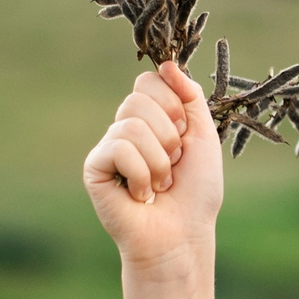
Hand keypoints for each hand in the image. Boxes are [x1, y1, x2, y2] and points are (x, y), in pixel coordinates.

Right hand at [83, 60, 221, 271]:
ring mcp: (108, 147)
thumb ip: (190, 97)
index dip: (173, 105)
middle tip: (173, 165)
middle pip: (139, 97)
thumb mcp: (203, 136)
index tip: (183, 135)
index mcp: (151, 118)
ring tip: (160, 185)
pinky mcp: (94, 167)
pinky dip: (141, 174)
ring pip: (132, 124)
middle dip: (169, 135)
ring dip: (159, 161)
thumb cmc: (196, 192)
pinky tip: (140, 195)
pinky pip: (118, 148)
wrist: (183, 234)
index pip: (150, 80)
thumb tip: (168, 64)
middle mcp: (126, 128)